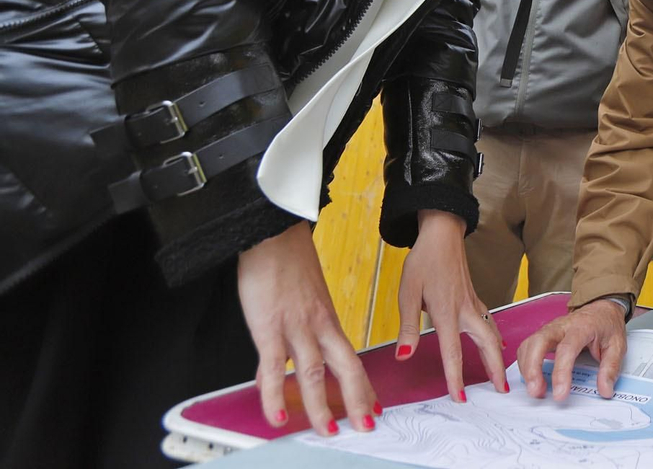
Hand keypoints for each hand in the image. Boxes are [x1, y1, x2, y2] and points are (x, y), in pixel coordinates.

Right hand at [237, 221, 375, 435]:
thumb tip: (282, 362)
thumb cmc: (287, 262)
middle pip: (346, 368)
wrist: (274, 233)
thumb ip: (296, 331)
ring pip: (314, 374)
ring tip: (327, 430)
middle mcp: (319, 326)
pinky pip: (274, 368)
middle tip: (366, 425)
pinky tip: (278, 416)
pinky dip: (275, 395)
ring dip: (321, 406)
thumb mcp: (304, 297)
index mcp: (329, 319)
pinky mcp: (269, 327)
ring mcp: (296, 328)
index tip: (373, 405)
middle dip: (357, 400)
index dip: (363, 385)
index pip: (352, 358)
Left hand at [395, 210, 507, 398]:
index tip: (459, 398)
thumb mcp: (407, 293)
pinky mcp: (474, 298)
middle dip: (494, 369)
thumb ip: (408, 327)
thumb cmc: (423, 261)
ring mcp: (473, 303)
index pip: (452, 352)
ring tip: (502, 374)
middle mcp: (465, 310)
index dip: (455, 377)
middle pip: (486, 344)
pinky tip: (498, 344)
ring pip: (492, 334)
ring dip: (498, 356)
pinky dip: (496, 337)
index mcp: (446, 312)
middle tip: (501, 390)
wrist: (442, 234)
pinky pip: (489, 322)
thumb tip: (404, 355)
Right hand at [517, 299, 627, 399]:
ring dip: (527, 369)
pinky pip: (527, 348)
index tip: (560, 394)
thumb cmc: (606, 325)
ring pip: (529, 344)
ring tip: (536, 390)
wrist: (601, 309)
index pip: (567, 349)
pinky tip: (532, 379)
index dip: (561, 373)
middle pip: (538, 342)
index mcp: (582, 327)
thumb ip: (611, 368)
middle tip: (536, 391)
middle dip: (532, 368)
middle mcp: (561, 326)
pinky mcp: (543, 336)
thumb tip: (605, 390)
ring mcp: (549, 329)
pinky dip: (525, 365)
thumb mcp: (618, 345)